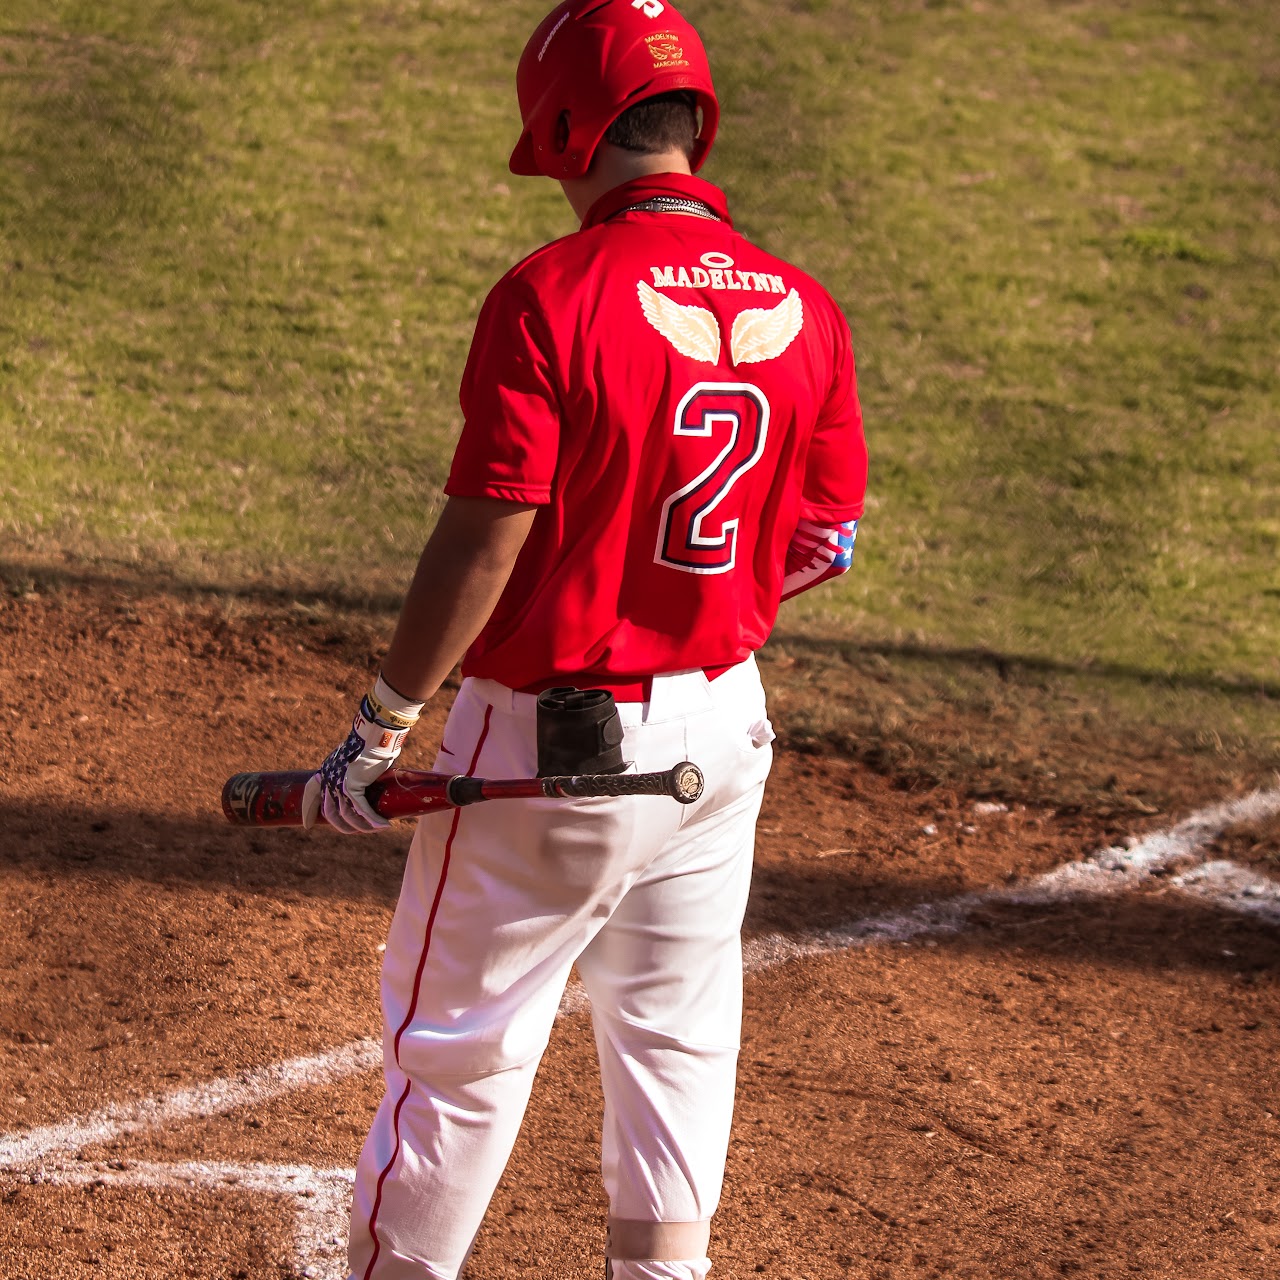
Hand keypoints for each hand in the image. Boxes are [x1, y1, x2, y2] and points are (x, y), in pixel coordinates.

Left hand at [302, 678, 424, 833]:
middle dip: (342, 826)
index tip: (308, 825)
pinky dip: (372, 819)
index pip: (311, 793)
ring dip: (362, 826)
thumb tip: (370, 781)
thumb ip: (358, 774)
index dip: (308, 810)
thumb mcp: (359, 761)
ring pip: (346, 814)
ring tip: (377, 829)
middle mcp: (328, 778)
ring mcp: (337, 783)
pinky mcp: (351, 786)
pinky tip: (383, 825)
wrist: (376, 734)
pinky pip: (361, 809)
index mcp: (327, 770)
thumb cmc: (372, 744)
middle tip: (354, 831)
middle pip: (330, 812)